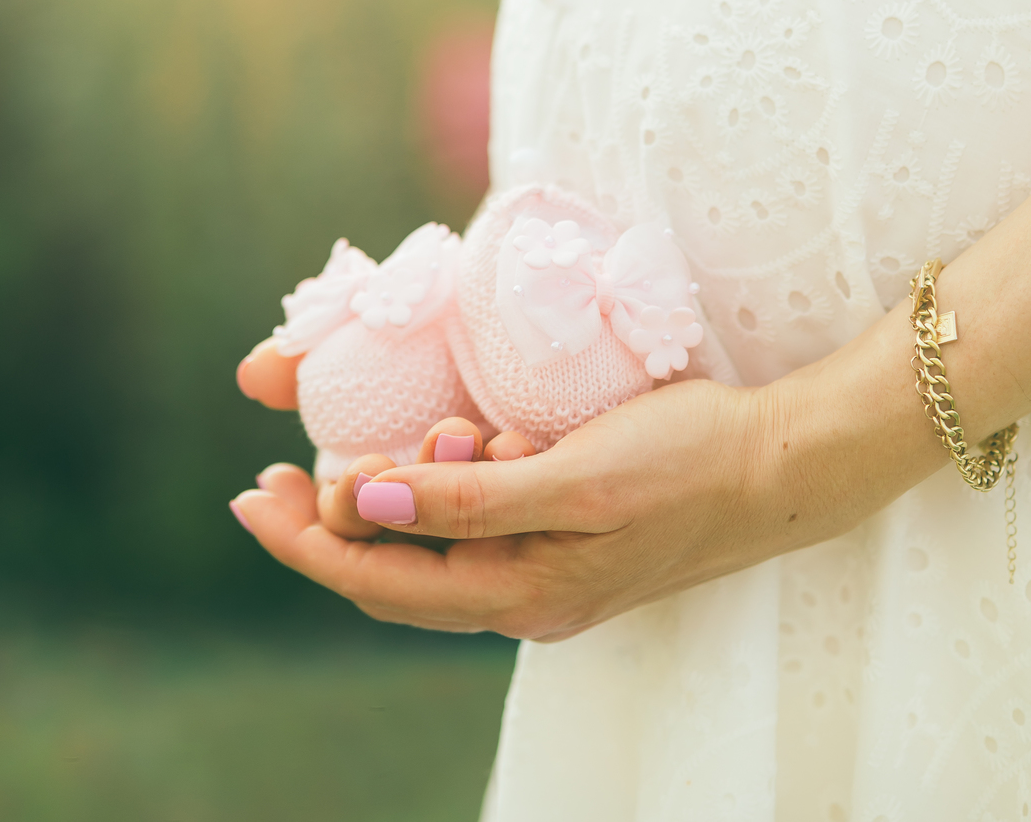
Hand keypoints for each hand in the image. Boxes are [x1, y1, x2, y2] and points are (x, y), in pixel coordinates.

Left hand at [228, 346, 931, 641]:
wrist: (777, 465)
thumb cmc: (684, 464)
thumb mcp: (569, 475)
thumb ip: (466, 500)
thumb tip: (361, 506)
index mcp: (521, 594)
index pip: (380, 582)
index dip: (308, 543)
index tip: (253, 497)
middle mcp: (526, 596)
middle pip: (396, 575)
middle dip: (333, 521)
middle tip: (281, 470)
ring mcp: (548, 571)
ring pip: (438, 545)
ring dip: (409, 491)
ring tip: (426, 434)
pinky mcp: (566, 537)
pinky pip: (483, 523)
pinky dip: (456, 484)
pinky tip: (473, 441)